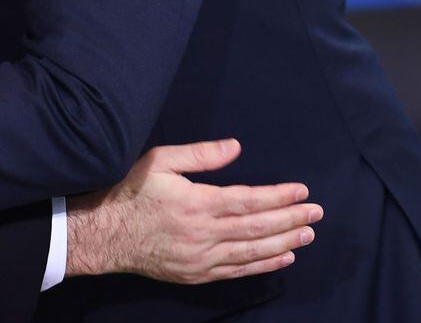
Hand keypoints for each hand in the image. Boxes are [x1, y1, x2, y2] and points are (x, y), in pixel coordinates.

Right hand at [66, 139, 320, 283]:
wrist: (103, 234)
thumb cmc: (130, 192)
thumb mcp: (159, 161)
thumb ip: (198, 154)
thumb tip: (235, 147)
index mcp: (198, 203)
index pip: (250, 199)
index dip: (279, 196)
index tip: (302, 191)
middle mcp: (205, 233)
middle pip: (258, 227)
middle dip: (291, 219)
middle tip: (317, 213)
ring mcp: (203, 257)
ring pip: (253, 251)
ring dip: (284, 242)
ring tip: (308, 234)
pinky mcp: (197, 273)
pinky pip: (239, 271)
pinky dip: (264, 265)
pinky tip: (282, 257)